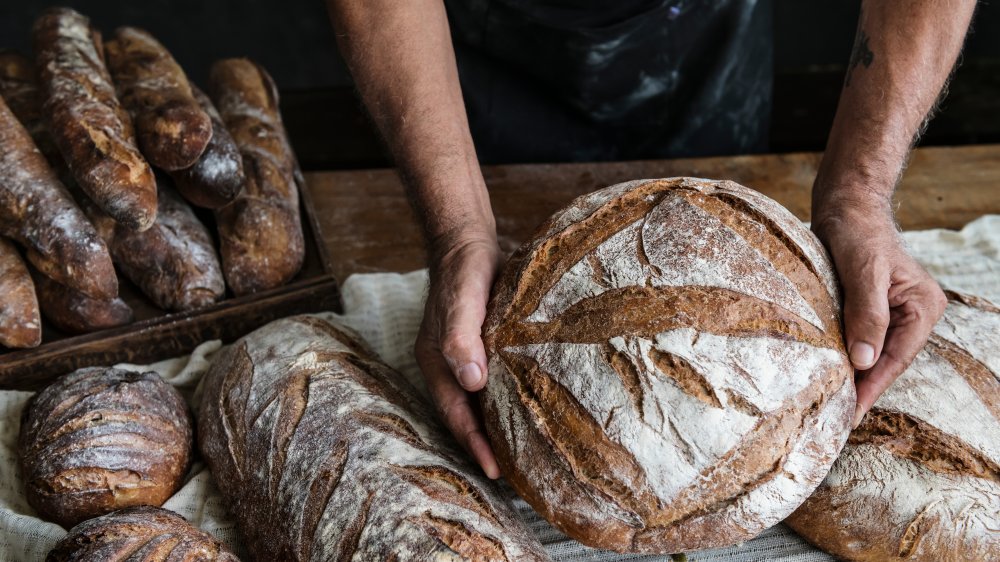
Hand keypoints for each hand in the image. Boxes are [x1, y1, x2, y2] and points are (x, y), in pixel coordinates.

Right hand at [414, 232, 503, 477]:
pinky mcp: (487, 346)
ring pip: (482, 402)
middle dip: (486, 445)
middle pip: (466, 415)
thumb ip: (463, 338)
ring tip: (524, 453)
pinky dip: (509, 400)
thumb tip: (472, 382)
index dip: (475, 444)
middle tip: (515, 475)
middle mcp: (450, 366)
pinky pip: (497, 382)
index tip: (496, 471)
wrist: (470, 241)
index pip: (456, 414)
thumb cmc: (463, 271)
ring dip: (499, 426)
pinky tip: (530, 409)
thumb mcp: (462, 300)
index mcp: (436, 363)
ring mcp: (467, 358)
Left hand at [813, 198, 946, 428]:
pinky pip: (861, 340)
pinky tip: (830, 373)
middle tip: (834, 417)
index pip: (896, 357)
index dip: (872, 387)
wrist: (845, 205)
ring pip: (873, 353)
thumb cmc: (857, 231)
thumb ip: (867, 314)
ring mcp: (894, 312)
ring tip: (831, 404)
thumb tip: (864, 360)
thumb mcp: (863, 271)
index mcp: (922, 306)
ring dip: (853, 375)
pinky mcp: (871, 309)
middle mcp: (914, 313)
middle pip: (886, 361)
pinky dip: (846, 356)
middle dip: (862, 387)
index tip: (850, 412)